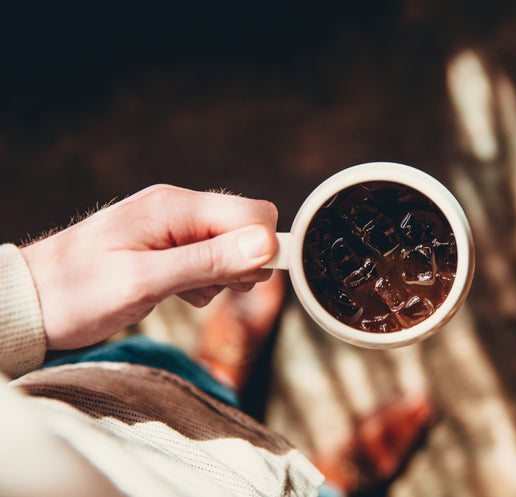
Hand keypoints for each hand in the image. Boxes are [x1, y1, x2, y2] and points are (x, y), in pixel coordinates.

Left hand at [20, 184, 278, 349]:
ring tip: (182, 292)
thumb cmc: (76, 293)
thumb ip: (208, 261)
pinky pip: (207, 258)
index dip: (261, 249)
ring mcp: (171, 226)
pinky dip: (203, 280)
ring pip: (230, 247)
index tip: (243, 282)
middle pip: (245, 229)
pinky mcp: (166, 245)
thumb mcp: (144, 282)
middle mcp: (178, 208)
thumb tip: (265, 244)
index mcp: (175, 208)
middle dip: (240, 264)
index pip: (253, 214)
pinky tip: (176, 292)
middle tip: (204, 289)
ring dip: (220, 276)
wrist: (30, 301)